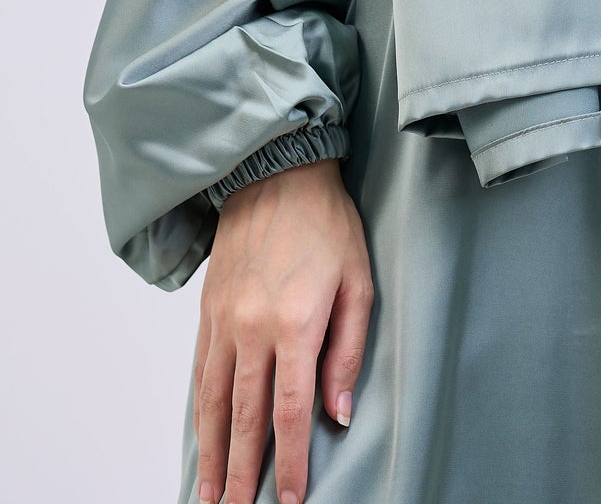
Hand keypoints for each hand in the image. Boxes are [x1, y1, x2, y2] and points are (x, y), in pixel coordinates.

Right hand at [193, 157, 372, 503]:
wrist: (277, 173)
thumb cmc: (328, 225)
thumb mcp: (359, 281)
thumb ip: (348, 350)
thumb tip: (338, 414)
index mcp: (295, 323)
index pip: (290, 412)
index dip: (289, 462)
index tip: (289, 499)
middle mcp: (252, 328)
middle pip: (244, 418)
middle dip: (242, 474)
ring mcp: (223, 321)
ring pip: (212, 403)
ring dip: (212, 455)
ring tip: (211, 495)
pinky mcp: (207, 311)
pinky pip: (200, 373)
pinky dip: (198, 413)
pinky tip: (201, 438)